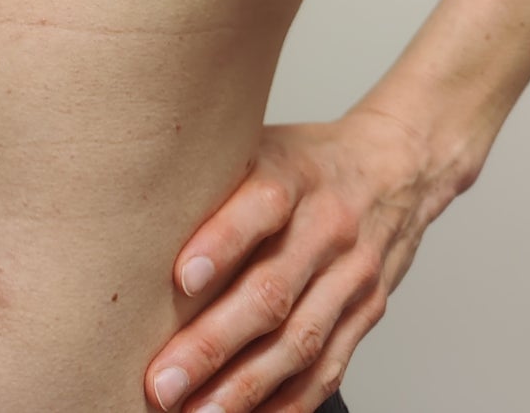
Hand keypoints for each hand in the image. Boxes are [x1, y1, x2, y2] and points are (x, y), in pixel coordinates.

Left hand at [144, 108, 452, 411]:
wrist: (395, 171)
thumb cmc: (304, 160)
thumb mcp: (259, 143)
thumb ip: (212, 173)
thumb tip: (134, 198)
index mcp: (295, 174)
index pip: (262, 205)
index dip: (223, 242)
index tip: (181, 278)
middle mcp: (328, 227)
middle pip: (273, 290)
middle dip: (214, 343)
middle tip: (163, 381)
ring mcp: (352, 277)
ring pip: (300, 341)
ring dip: (245, 387)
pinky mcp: (365, 315)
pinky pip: (327, 369)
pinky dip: (286, 403)